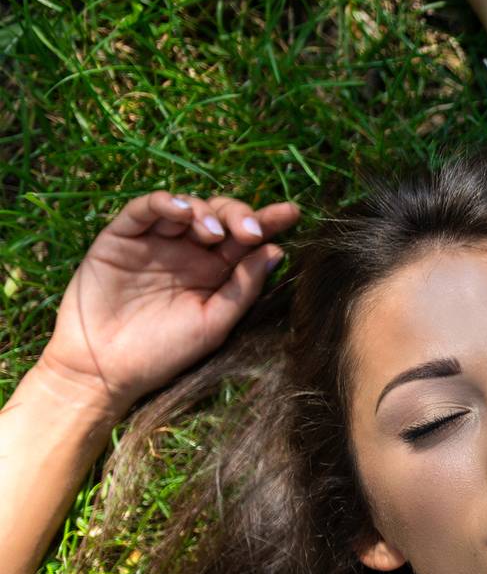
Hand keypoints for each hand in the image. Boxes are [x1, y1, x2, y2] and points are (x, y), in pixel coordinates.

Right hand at [35, 192, 298, 416]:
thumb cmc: (165, 352)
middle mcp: (189, 251)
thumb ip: (243, 287)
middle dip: (240, 215)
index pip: (247, 239)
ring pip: (187, 207)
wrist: (106, 370)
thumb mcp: (214, 322)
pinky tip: (182, 212)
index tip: (292, 214)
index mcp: (217, 271)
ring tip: (214, 233)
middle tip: (251, 230)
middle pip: (221, 216)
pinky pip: (144, 209)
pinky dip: (164, 203)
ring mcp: (157, 241)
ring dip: (206, 211)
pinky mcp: (122, 237)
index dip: (269, 222)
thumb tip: (276, 251)